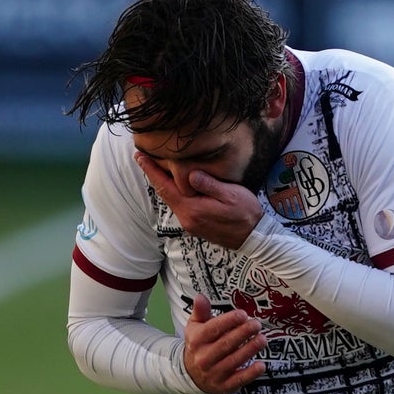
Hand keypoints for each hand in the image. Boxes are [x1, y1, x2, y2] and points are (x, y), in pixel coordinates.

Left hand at [135, 153, 263, 249]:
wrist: (254, 238)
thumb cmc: (246, 214)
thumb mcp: (231, 195)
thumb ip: (209, 185)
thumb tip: (189, 174)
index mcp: (192, 209)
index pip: (165, 187)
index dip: (151, 171)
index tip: (139, 156)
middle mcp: (186, 218)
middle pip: (164, 193)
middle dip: (153, 175)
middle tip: (142, 156)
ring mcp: (190, 223)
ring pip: (172, 199)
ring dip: (163, 183)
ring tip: (155, 166)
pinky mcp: (195, 225)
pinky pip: (180, 205)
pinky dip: (174, 192)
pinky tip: (175, 183)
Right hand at [181, 294, 265, 393]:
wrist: (191, 374)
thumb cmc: (198, 346)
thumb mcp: (195, 328)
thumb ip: (200, 312)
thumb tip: (200, 297)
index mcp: (196, 341)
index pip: (213, 329)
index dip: (229, 321)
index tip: (243, 314)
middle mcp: (203, 358)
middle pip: (226, 344)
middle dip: (243, 333)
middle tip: (256, 324)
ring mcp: (213, 373)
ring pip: (235, 360)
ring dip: (251, 349)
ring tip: (262, 339)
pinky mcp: (224, 386)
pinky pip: (239, 379)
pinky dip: (251, 373)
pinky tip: (261, 365)